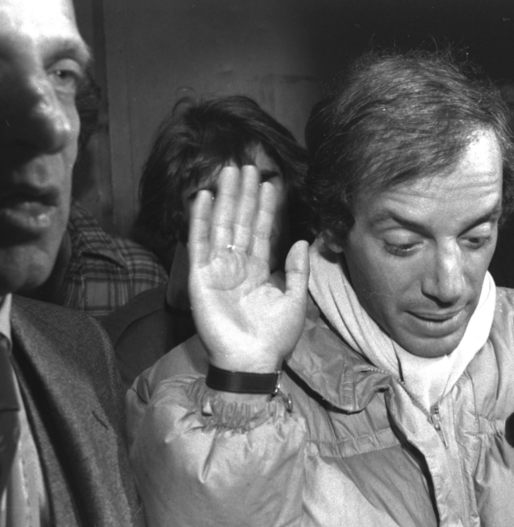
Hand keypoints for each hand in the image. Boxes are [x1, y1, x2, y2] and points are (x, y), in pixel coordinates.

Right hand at [188, 165, 308, 372]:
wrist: (252, 360)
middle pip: (240, 222)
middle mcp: (236, 265)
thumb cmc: (274, 336)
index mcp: (258, 270)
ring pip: (221, 226)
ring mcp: (217, 269)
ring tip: (229, 172)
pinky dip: (200, 220)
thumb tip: (301, 241)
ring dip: (224, 198)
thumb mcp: (294, 300)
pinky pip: (199, 243)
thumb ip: (297, 270)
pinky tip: (202, 197)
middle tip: (246, 166)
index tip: (269, 183)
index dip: (264, 208)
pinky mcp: (200, 276)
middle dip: (243, 194)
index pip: (261, 231)